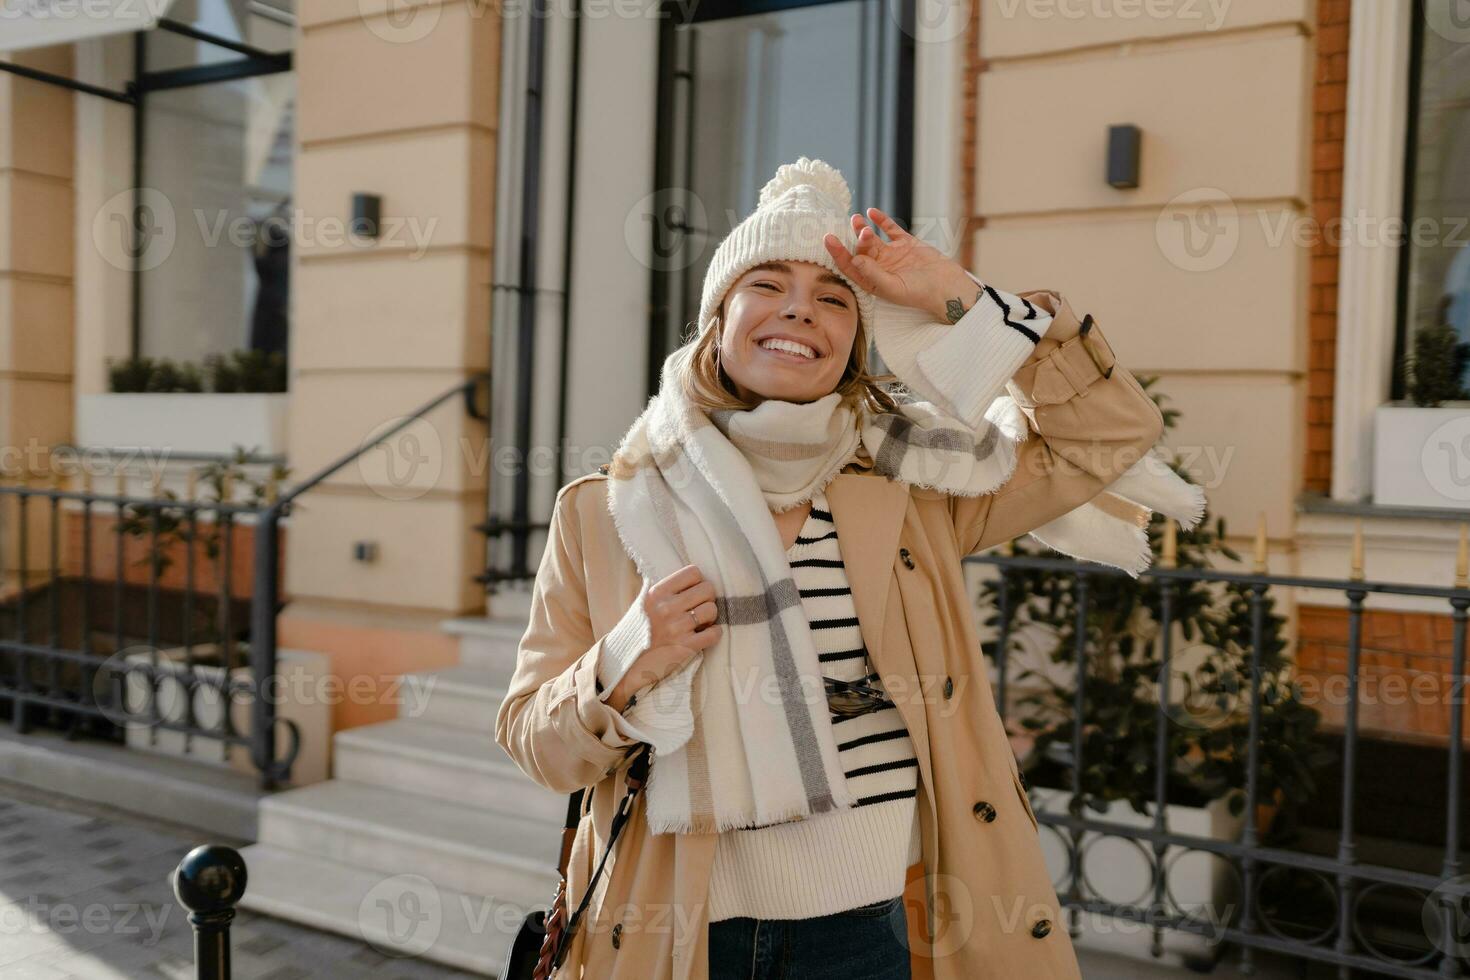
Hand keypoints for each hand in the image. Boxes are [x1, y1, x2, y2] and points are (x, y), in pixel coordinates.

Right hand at [606, 564, 721, 711]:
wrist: (624, 664)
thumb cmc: (636, 632)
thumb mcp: (643, 604)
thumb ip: (664, 592)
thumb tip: (690, 581)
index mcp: (658, 593)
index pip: (693, 573)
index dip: (698, 582)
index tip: (694, 592)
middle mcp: (667, 608)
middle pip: (708, 589)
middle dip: (707, 598)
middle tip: (699, 608)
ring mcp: (677, 628)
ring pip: (712, 610)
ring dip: (710, 617)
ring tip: (700, 623)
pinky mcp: (685, 648)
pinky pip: (714, 634)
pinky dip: (714, 633)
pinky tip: (706, 634)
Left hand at [823, 207, 982, 322]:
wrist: (946, 286)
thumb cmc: (919, 293)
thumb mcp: (893, 287)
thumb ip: (873, 274)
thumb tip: (855, 259)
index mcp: (872, 282)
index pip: (849, 267)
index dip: (838, 254)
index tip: (829, 239)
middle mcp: (879, 268)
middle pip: (860, 251)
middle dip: (857, 240)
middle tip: (860, 230)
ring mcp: (892, 254)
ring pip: (872, 239)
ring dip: (862, 229)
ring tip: (857, 219)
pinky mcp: (906, 243)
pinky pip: (890, 229)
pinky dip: (881, 220)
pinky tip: (872, 212)